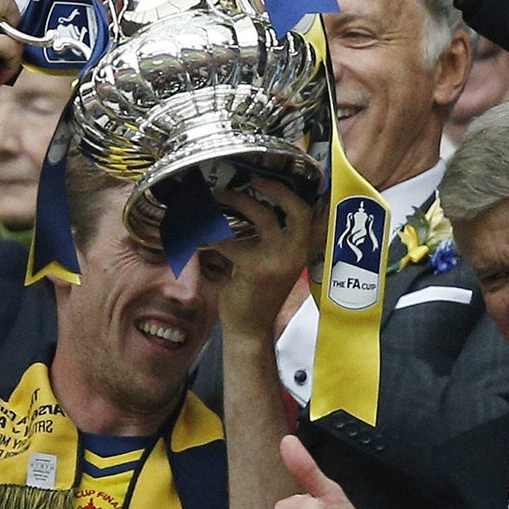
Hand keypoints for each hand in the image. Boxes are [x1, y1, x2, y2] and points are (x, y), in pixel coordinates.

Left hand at [213, 176, 318, 340]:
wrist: (250, 329)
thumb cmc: (257, 295)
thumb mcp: (273, 265)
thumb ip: (271, 241)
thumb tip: (253, 210)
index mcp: (302, 251)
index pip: (308, 213)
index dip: (291, 193)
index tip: (269, 178)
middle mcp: (296, 253)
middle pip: (296, 209)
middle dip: (274, 189)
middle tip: (251, 180)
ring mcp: (278, 261)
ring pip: (261, 217)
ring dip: (237, 202)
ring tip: (217, 197)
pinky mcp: (256, 269)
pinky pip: (232, 241)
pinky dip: (213, 233)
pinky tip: (200, 231)